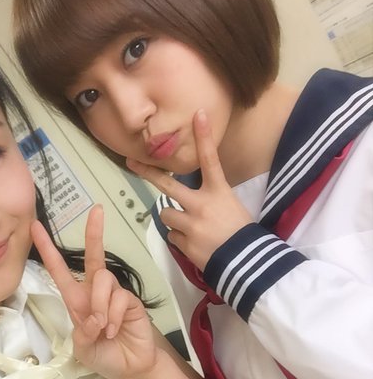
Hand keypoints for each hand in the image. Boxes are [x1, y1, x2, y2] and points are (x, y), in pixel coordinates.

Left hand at [30, 205, 156, 378]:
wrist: (131, 368)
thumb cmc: (104, 357)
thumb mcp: (82, 350)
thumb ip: (83, 333)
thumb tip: (95, 316)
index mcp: (76, 300)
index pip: (60, 271)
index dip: (48, 249)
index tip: (37, 227)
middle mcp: (95, 293)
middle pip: (93, 257)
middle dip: (94, 233)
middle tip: (97, 210)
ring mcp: (114, 295)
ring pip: (103, 280)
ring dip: (100, 305)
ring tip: (104, 329)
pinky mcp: (130, 301)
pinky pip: (119, 298)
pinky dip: (114, 316)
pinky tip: (114, 329)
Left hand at [127, 109, 251, 269]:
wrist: (246, 263)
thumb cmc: (242, 232)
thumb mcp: (231, 206)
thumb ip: (210, 198)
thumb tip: (189, 197)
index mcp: (218, 192)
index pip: (210, 160)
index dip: (204, 137)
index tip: (198, 114)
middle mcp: (201, 205)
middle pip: (167, 185)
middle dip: (148, 174)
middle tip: (132, 163)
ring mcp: (191, 224)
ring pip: (165, 214)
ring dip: (173, 219)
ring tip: (191, 227)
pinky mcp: (184, 243)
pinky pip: (172, 236)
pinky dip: (180, 239)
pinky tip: (196, 243)